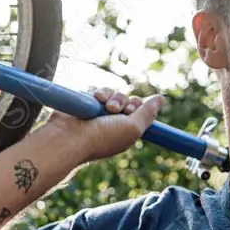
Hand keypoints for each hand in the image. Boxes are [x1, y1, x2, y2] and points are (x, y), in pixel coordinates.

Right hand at [41, 86, 165, 163]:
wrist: (69, 137)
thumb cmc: (101, 137)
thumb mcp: (132, 128)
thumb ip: (148, 113)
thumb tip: (161, 99)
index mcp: (125, 132)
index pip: (139, 113)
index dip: (139, 107)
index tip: (132, 110)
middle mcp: (113, 123)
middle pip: (128, 101)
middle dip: (125, 102)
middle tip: (117, 110)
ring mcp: (99, 113)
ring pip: (115, 94)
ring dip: (113, 97)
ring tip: (105, 106)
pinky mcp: (87, 104)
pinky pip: (100, 91)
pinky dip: (100, 93)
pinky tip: (95, 99)